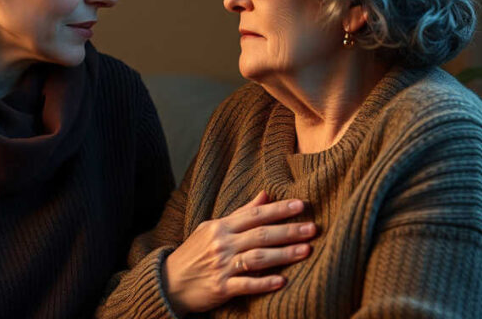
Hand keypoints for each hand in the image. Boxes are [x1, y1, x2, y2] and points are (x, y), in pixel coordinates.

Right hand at [162, 191, 315, 315]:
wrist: (168, 282)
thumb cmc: (194, 253)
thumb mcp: (212, 228)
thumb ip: (240, 213)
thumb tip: (266, 195)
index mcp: (220, 226)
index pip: (255, 214)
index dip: (279, 210)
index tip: (301, 205)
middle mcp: (222, 244)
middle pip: (260, 234)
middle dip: (288, 231)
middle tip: (312, 229)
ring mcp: (221, 266)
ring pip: (257, 258)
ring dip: (283, 254)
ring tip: (306, 251)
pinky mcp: (221, 288)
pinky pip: (246, 284)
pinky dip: (264, 282)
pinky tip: (282, 281)